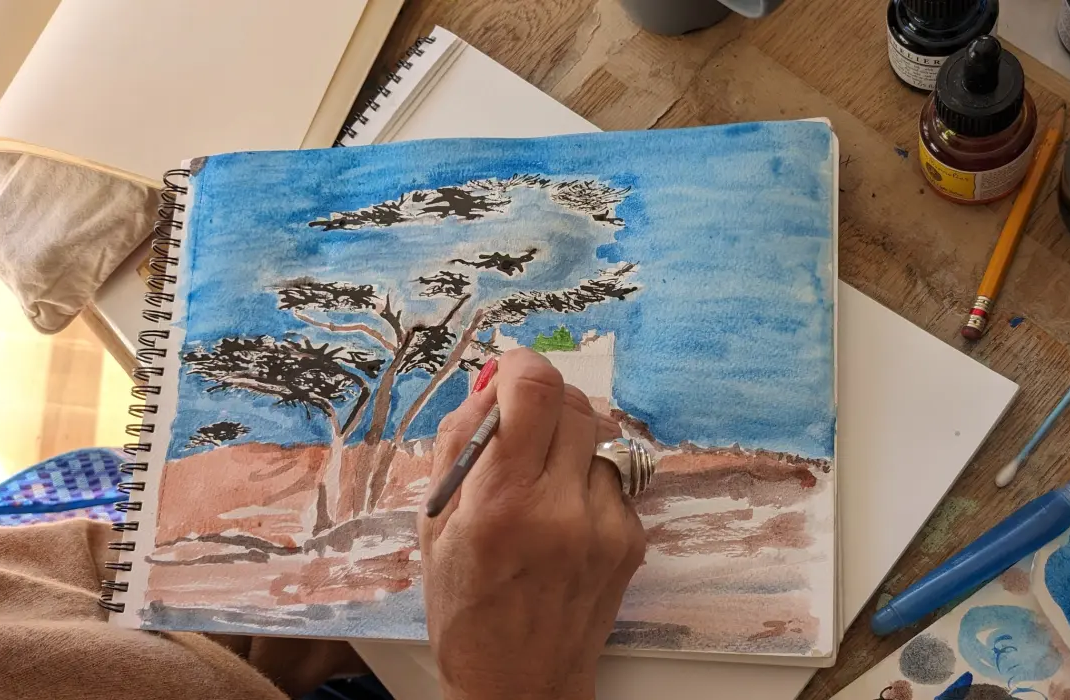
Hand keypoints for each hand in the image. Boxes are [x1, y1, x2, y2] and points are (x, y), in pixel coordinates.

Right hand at [419, 348, 646, 699]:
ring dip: (568, 438)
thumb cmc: (465, 609)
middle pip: (573, 401)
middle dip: (543, 400)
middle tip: (519, 424)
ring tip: (540, 478)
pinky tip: (563, 512)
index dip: (520, 365)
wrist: (519, 685)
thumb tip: (492, 381)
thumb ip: (462, 443)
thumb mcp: (435, 524)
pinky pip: (614, 475)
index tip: (508, 374)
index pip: (535, 388)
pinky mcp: (633, 538)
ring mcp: (607, 524)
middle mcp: (562, 507)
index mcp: (503, 502)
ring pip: (598, 434)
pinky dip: (588, 476)